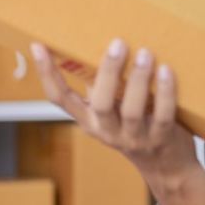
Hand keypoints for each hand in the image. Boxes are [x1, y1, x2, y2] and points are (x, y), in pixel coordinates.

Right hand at [29, 39, 200, 191]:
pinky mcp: (160, 138)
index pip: (59, 98)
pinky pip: (162, 115)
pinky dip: (165, 92)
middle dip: (108, 71)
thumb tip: (101, 41)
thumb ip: (107, 84)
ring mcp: (133, 137)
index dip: (47, 73)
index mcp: (89, 119)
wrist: (165, 164)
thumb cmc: (137, 123)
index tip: (38, 45)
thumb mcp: (114, 108)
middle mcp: (106, 130)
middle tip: (118, 43)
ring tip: (145, 53)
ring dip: (138, 79)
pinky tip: (167, 71)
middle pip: (100, 103)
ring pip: (131, 110)